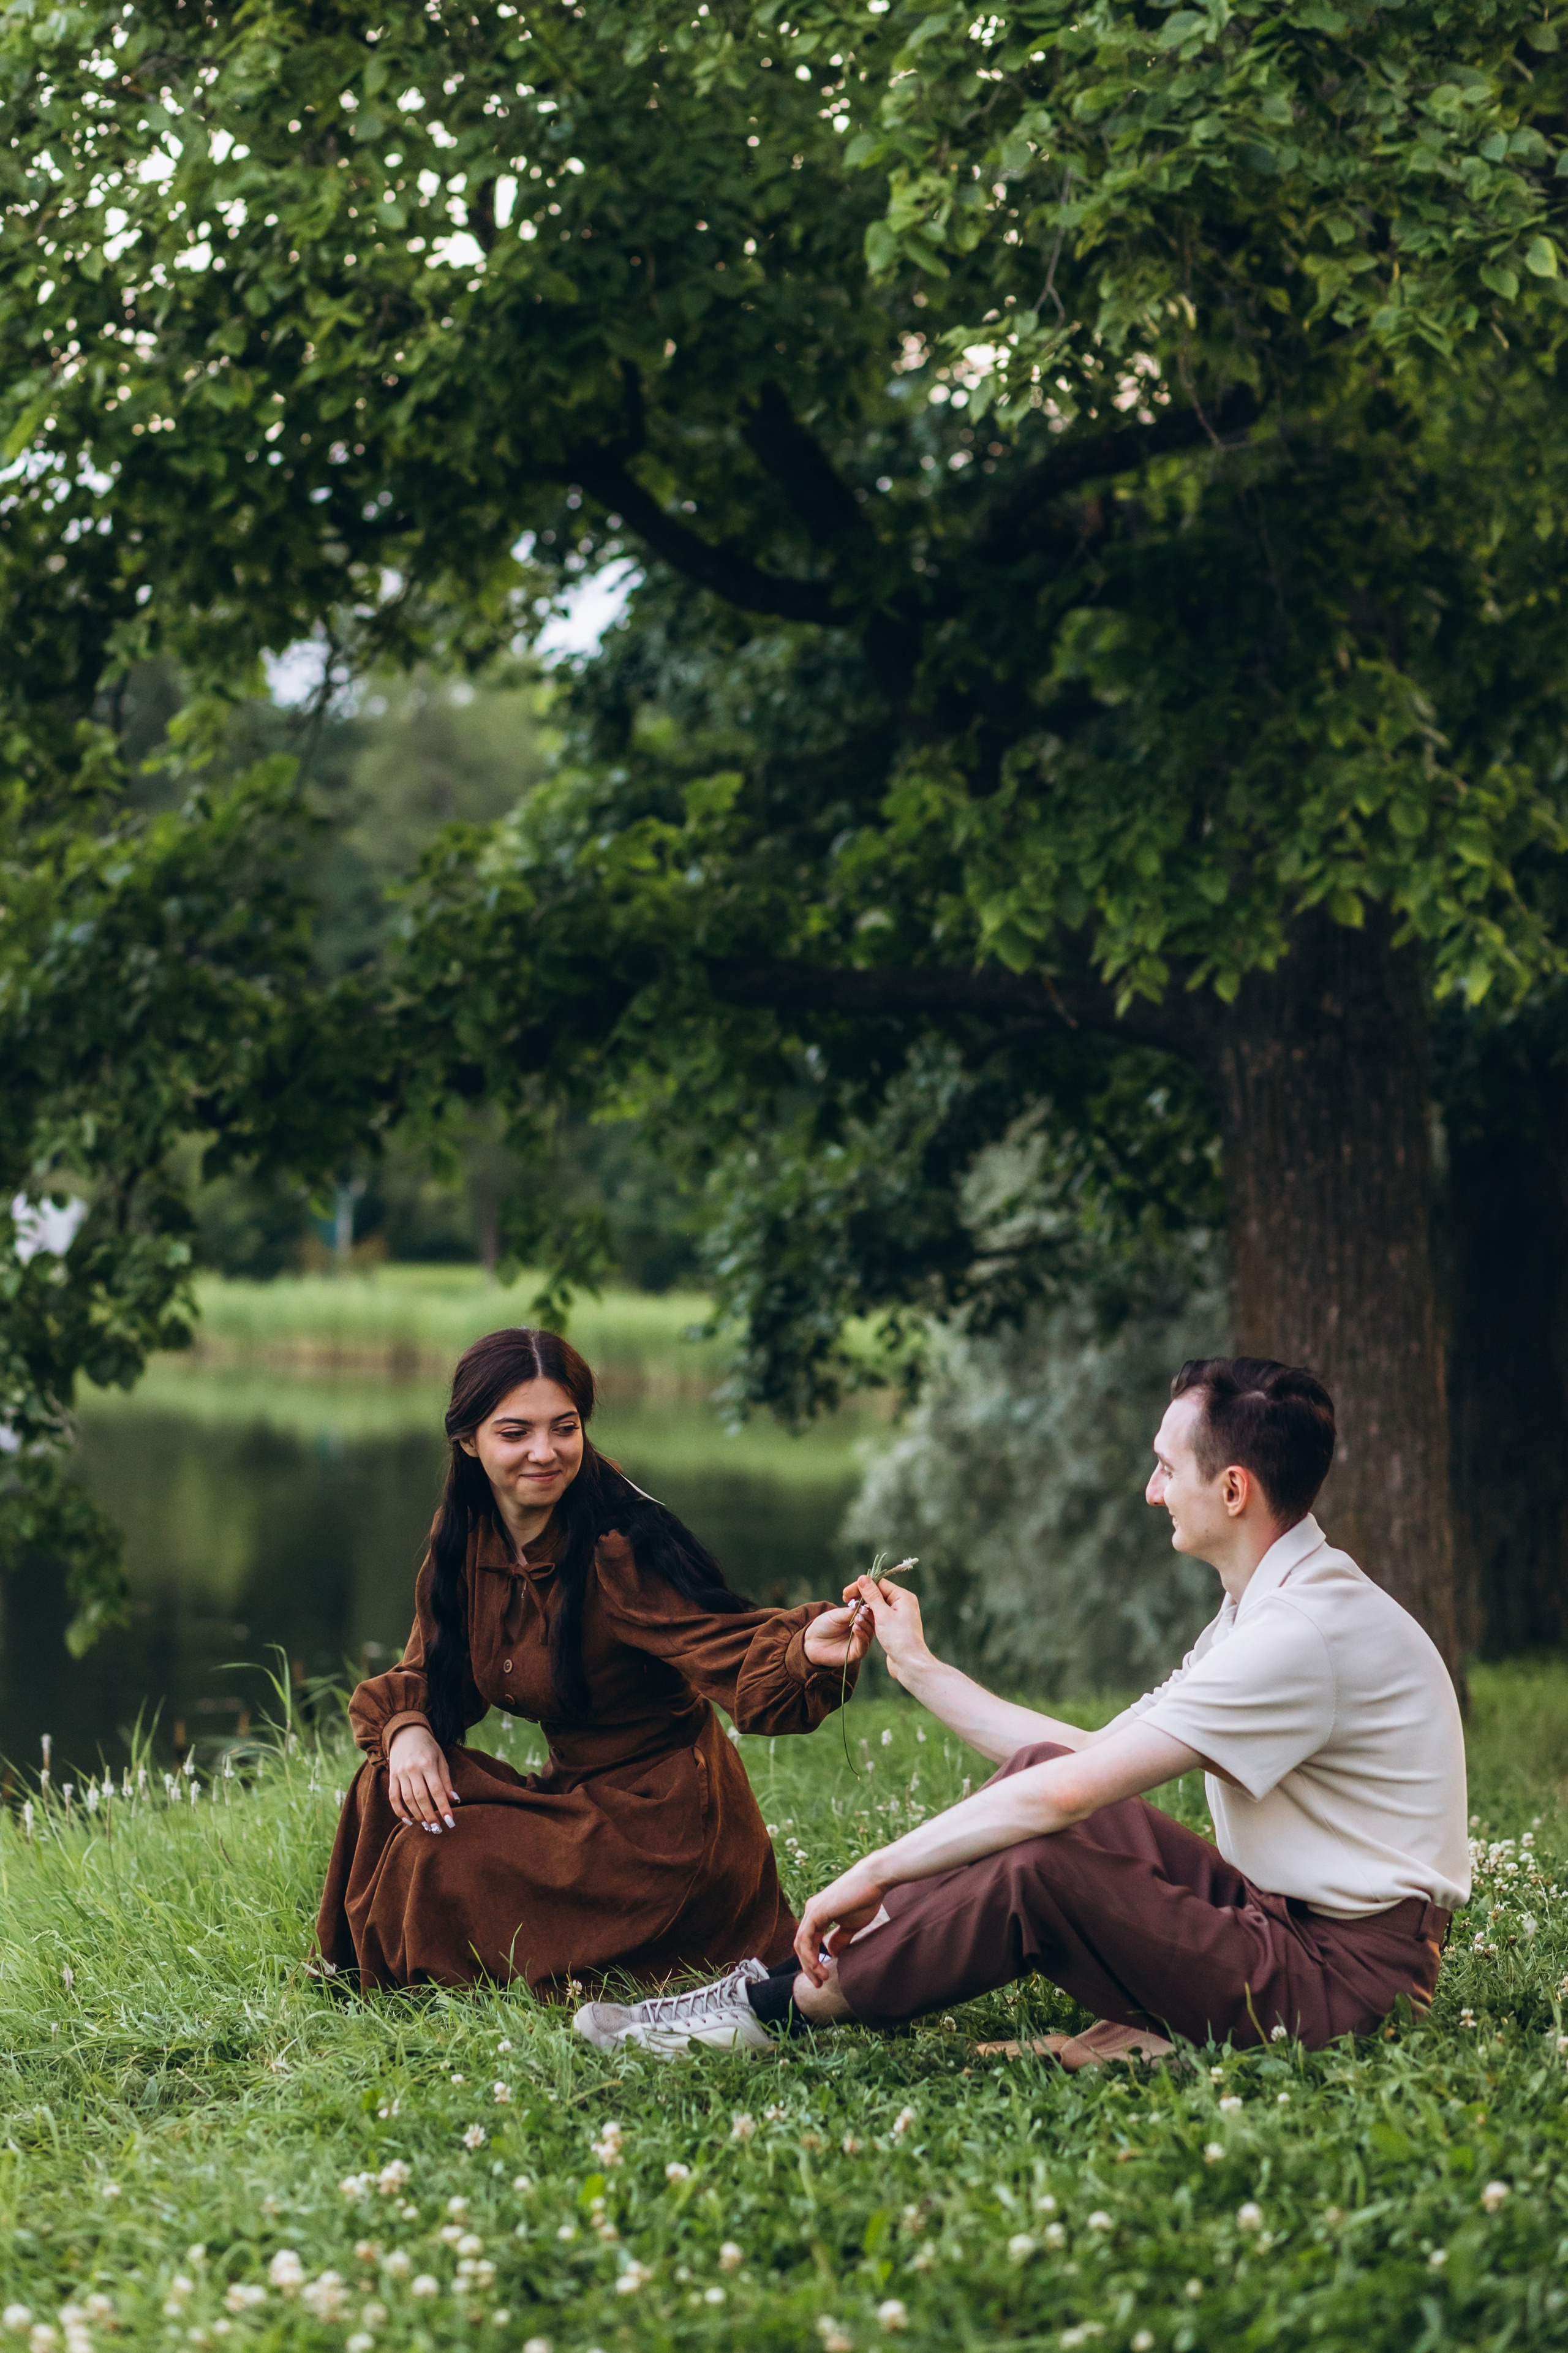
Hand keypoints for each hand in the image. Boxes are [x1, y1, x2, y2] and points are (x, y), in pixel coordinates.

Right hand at [386, 1725, 458, 1831]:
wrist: (406, 1732)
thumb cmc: (428, 1747)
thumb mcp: (441, 1759)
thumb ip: (446, 1780)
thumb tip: (455, 1800)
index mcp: (427, 1763)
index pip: (436, 1790)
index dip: (444, 1807)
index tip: (450, 1822)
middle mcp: (412, 1769)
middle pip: (421, 1798)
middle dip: (430, 1815)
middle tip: (438, 1829)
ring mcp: (400, 1773)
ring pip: (407, 1800)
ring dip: (417, 1815)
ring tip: (427, 1826)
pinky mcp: (392, 1776)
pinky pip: (393, 1797)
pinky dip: (399, 1811)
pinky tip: (408, 1820)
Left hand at [793, 1860, 887, 1982]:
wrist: (874, 1880)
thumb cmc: (866, 1899)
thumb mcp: (851, 1925)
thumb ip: (840, 1938)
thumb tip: (831, 1953)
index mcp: (818, 1913)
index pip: (808, 1942)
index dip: (813, 1961)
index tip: (824, 1977)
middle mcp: (811, 1911)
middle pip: (801, 1945)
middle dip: (808, 1967)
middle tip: (819, 1984)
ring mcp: (812, 1910)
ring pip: (800, 1944)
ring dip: (809, 1965)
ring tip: (821, 1979)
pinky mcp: (817, 1911)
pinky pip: (805, 1938)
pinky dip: (809, 1955)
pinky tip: (818, 1967)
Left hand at [801, 1599, 876, 1671]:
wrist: (811, 1642)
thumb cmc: (824, 1626)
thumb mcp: (835, 1615)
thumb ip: (849, 1612)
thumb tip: (862, 1605)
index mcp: (859, 1619)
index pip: (870, 1612)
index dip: (869, 1606)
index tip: (867, 1600)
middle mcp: (863, 1630)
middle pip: (872, 1623)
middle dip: (868, 1615)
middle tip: (863, 1611)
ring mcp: (861, 1642)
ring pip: (870, 1633)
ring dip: (865, 1624)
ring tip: (858, 1618)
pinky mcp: (857, 1653)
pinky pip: (863, 1644)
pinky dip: (861, 1635)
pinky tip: (855, 1628)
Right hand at [840, 1574, 931, 1685]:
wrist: (910, 1664)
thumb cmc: (898, 1638)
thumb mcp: (882, 1615)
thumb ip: (872, 1596)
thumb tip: (863, 1577)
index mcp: (903, 1597)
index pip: (879, 1584)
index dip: (861, 1586)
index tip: (846, 1593)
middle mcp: (903, 1603)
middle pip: (878, 1593)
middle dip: (861, 1596)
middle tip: (845, 1600)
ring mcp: (899, 1615)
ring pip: (878, 1606)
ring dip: (864, 1608)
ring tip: (851, 1611)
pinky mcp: (894, 1626)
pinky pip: (880, 1616)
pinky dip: (869, 1617)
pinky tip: (859, 1621)